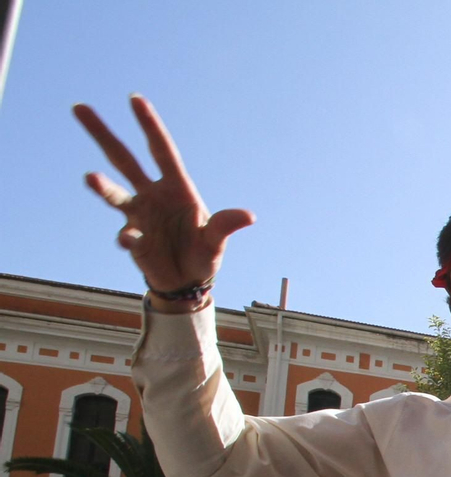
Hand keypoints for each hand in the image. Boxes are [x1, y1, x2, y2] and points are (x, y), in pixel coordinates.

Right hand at [74, 96, 253, 302]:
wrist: (187, 281)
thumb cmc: (204, 254)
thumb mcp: (216, 241)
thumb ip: (225, 226)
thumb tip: (249, 216)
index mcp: (176, 187)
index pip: (161, 150)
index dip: (149, 125)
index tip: (135, 99)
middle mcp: (152, 194)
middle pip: (123, 159)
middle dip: (102, 134)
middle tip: (79, 107)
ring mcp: (138, 214)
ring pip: (113, 193)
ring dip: (102, 186)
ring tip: (89, 177)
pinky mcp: (131, 237)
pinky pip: (127, 235)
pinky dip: (129, 238)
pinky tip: (131, 241)